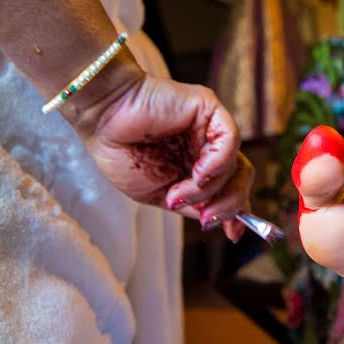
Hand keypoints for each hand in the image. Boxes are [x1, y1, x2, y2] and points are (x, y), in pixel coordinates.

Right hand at [78, 74, 253, 240]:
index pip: (231, 189)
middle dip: (229, 205)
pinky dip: (217, 164)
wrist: (102, 118)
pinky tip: (197, 174)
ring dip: (211, 190)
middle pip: (241, 180)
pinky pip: (230, 140)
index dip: (239, 212)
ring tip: (180, 194)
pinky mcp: (208, 109)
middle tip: (206, 218)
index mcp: (195, 166)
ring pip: (237, 166)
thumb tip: (216, 218)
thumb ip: (189, 203)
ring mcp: (209, 129)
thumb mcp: (156, 193)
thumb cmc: (120, 152)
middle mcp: (206, 147)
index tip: (234, 234)